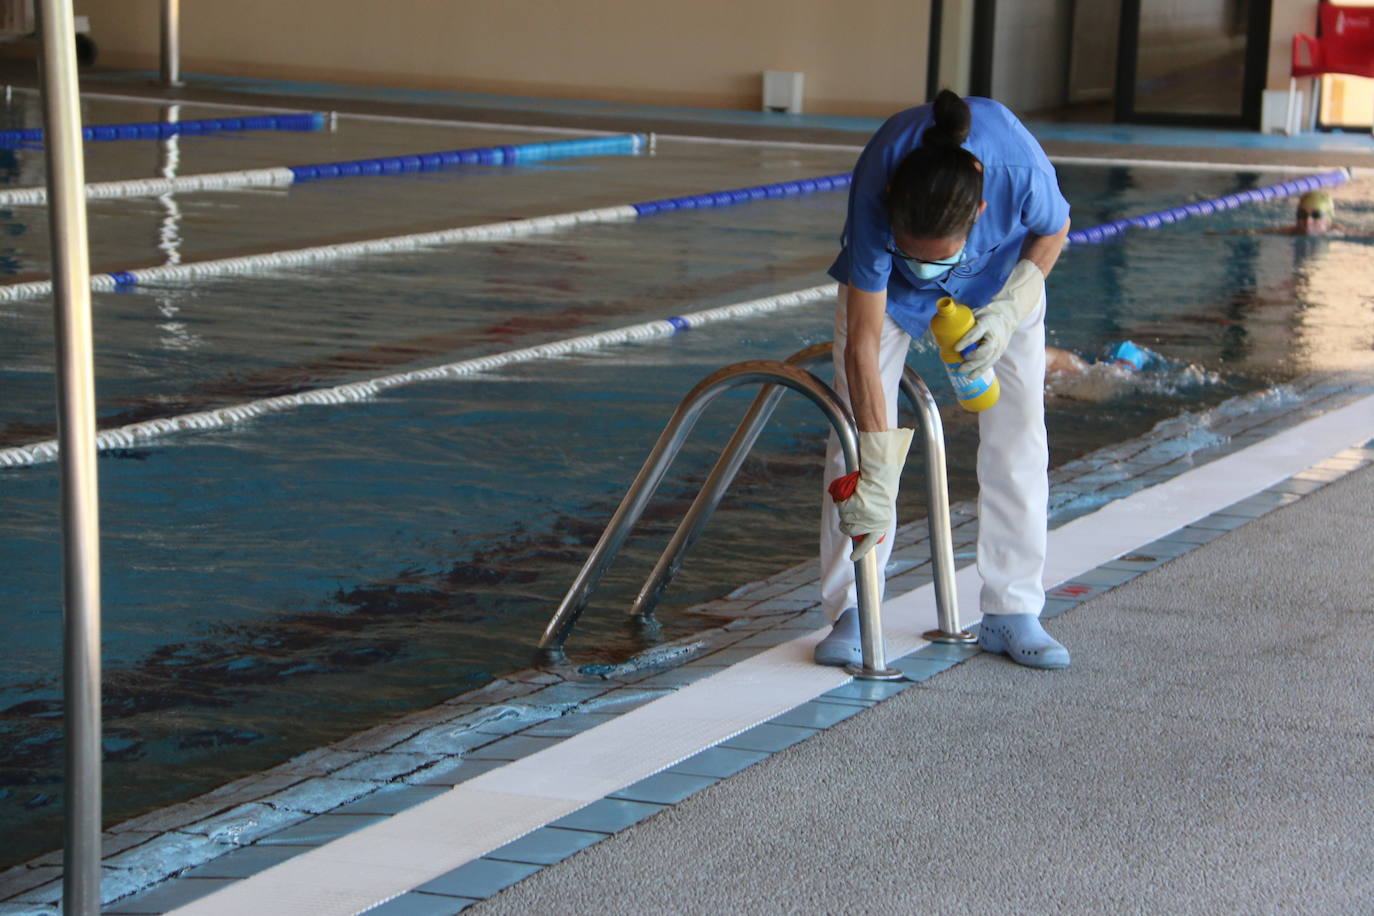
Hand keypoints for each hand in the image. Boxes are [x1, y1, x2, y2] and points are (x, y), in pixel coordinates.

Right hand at [828, 428, 913, 560]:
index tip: (852, 558)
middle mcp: (870, 524)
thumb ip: (872, 519)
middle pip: (849, 531)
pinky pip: (840, 507)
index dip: (860, 551)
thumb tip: (857, 530)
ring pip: (843, 518)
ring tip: (854, 498)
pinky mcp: (850, 508)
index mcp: (881, 525)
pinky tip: (851, 493)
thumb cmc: (882, 488)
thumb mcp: (881, 507)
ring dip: (845, 510)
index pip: (869, 543)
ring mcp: (859, 517)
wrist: (880, 475)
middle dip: (845, 525)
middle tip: (848, 514)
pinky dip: (842, 500)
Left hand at [954, 259, 1042, 377]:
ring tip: (962, 372)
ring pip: (987, 360)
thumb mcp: (977, 312)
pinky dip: (980, 371)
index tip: (956, 348)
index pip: (976, 333)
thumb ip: (963, 318)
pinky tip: (971, 376)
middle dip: (971, 360)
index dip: (966, 341)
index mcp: (987, 324)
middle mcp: (994, 336)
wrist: (1006, 318)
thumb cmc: (986, 315)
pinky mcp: (998, 353)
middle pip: (984, 351)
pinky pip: (989, 364)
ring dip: (974, 369)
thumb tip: (942, 321)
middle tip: (959, 365)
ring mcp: (998, 346)